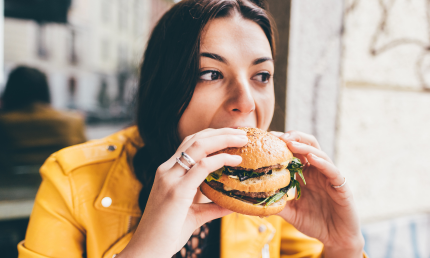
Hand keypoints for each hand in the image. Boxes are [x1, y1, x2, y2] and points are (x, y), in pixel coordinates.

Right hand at [118, 128, 247, 257]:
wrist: (148, 250)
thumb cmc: (168, 233)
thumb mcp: (194, 215)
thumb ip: (212, 207)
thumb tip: (233, 204)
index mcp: (168, 173)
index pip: (189, 144)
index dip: (211, 135)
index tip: (232, 135)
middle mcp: (167, 171)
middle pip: (195, 139)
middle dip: (220, 132)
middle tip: (242, 132)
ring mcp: (170, 178)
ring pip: (198, 146)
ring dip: (223, 139)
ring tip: (243, 139)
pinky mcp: (177, 191)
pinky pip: (202, 167)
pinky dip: (221, 160)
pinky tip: (235, 160)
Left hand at [271, 131, 363, 257]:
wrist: (336, 239)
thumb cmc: (315, 223)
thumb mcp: (291, 213)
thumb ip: (277, 205)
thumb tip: (255, 202)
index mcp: (305, 175)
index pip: (293, 153)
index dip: (282, 144)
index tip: (267, 138)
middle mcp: (317, 172)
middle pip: (307, 145)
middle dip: (293, 137)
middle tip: (278, 136)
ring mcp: (329, 177)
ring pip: (318, 154)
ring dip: (304, 146)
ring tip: (290, 143)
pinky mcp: (341, 185)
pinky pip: (332, 170)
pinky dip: (321, 162)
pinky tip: (311, 158)